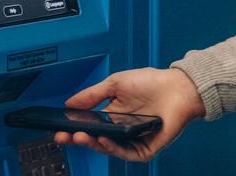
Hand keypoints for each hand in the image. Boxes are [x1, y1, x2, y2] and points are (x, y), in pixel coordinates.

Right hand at [53, 67, 206, 162]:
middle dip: (77, 139)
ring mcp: (131, 141)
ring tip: (79, 136)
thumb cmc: (150, 83)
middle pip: (94, 140)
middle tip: (62, 136)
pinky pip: (125, 152)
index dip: (73, 128)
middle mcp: (120, 130)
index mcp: (111, 116)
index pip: (88, 127)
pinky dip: (112, 147)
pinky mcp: (144, 149)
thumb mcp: (115, 84)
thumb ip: (91, 95)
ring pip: (107, 148)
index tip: (58, 128)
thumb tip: (69, 103)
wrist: (177, 88)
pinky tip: (103, 139)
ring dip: (92, 143)